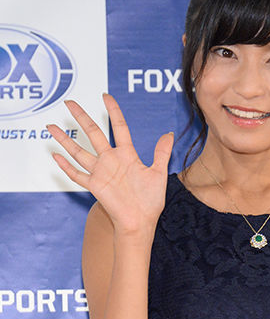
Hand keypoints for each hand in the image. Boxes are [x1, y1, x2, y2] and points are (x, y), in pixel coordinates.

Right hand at [47, 93, 173, 233]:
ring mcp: (101, 172)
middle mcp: (111, 160)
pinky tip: (55, 155)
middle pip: (93, 133)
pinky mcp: (94, 186)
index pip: (118, 127)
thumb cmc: (150, 200)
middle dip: (81, 118)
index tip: (105, 96)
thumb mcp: (158, 173)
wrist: (141, 222)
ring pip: (79, 152)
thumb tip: (169, 133)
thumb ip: (161, 153)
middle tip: (69, 103)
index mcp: (127, 155)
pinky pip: (76, 175)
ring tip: (51, 126)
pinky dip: (66, 166)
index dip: (112, 111)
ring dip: (65, 140)